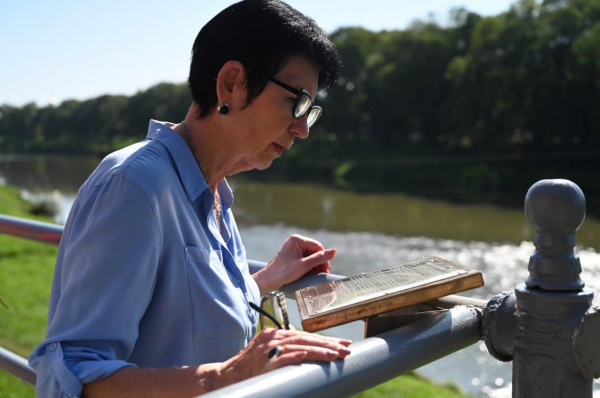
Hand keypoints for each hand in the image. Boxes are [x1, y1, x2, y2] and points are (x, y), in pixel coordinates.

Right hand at [214, 328, 350, 387]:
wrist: (225, 376)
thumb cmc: (248, 368)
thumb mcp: (267, 354)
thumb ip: (284, 350)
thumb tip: (305, 352)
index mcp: (275, 335)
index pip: (304, 335)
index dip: (324, 339)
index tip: (342, 344)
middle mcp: (272, 338)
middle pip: (305, 338)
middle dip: (327, 344)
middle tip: (346, 348)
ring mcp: (266, 349)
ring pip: (298, 346)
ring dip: (318, 350)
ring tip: (335, 355)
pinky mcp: (262, 362)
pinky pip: (280, 357)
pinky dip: (293, 356)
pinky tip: (305, 355)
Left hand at [253, 234, 335, 294]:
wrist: (268, 280)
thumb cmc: (283, 272)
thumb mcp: (304, 266)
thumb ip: (319, 258)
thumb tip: (334, 251)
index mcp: (297, 240)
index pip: (317, 246)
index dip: (324, 257)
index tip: (326, 269)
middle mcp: (295, 241)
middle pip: (314, 251)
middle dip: (319, 262)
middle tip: (323, 273)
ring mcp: (293, 248)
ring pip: (310, 255)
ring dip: (315, 265)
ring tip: (316, 274)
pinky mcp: (292, 255)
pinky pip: (305, 258)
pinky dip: (309, 265)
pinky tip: (311, 273)